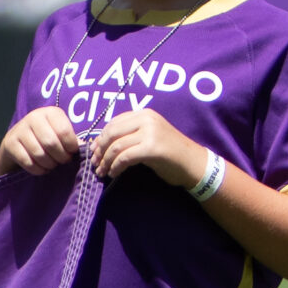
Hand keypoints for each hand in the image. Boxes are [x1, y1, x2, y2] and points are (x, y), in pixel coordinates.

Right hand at [0, 107, 81, 176]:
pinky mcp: (9, 143)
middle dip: (60, 157)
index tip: (72, 152)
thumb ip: (72, 140)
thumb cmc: (46, 140)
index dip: (71, 146)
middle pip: (51, 143)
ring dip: (49, 164)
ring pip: (39, 154)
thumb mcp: (60, 135)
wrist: (17, 144)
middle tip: (63, 161)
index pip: (64, 131)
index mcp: (50, 113)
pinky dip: (38, 169)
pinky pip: (27, 161)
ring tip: (52, 165)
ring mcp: (19, 130)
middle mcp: (33, 117)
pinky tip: (41, 168)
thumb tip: (84, 148)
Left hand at [86, 106, 200, 186]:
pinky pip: (124, 157)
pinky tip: (113, 173)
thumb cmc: (168, 153)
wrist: (193, 164)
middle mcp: (147, 119)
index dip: (100, 138)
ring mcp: (150, 132)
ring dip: (105, 161)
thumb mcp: (147, 137)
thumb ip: (128, 135)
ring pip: (116, 146)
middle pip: (111, 133)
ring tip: (102, 171)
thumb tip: (97, 144)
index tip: (94, 152)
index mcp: (144, 114)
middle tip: (95, 163)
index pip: (113, 123)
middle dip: (99, 150)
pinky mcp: (152, 148)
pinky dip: (115, 167)